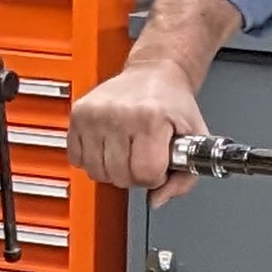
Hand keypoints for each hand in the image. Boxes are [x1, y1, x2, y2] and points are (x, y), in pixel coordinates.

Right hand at [68, 62, 208, 204]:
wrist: (153, 71)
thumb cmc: (173, 103)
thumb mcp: (194, 138)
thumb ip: (185, 179)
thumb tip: (157, 200)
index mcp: (149, 118)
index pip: (145, 174)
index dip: (156, 177)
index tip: (159, 164)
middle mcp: (118, 114)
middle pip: (120, 176)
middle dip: (135, 175)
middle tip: (143, 156)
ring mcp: (94, 114)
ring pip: (97, 172)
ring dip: (113, 170)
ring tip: (125, 152)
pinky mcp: (78, 114)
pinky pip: (78, 159)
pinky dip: (92, 160)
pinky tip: (107, 147)